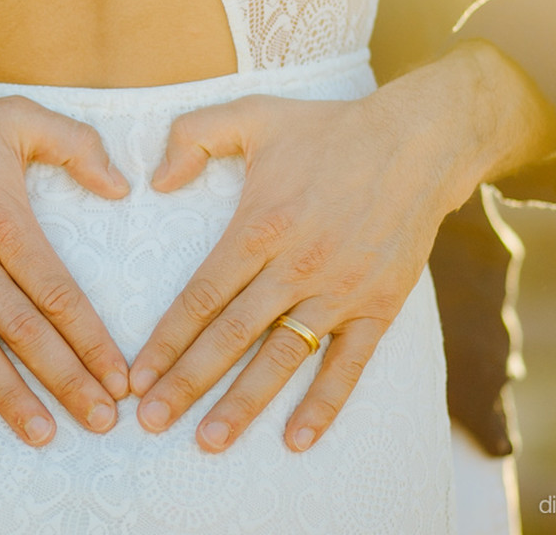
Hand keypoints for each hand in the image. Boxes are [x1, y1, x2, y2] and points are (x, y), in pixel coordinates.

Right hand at [0, 81, 131, 445]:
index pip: (58, 293)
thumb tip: (123, 187)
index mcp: (1, 219)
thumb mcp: (20, 117)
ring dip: (10, 395)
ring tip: (44, 433)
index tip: (120, 377)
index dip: (92, 340)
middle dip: (66, 380)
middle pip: (24, 331)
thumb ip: (77, 146)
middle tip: (101, 421)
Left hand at [129, 43, 555, 451]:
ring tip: (208, 441)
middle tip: (150, 421)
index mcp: (260, 226)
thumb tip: (156, 182)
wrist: (419, 141)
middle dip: (187, 384)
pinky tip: (296, 439)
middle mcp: (296, 266)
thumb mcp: (253, 114)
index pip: (202, 296)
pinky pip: (349, 364)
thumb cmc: (328, 130)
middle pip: (231, 337)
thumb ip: (193, 136)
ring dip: (243, 403)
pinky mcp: (378, 306)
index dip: (166, 340)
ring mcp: (339, 290)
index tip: (136, 375)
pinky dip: (324, 403)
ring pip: (282, 358)